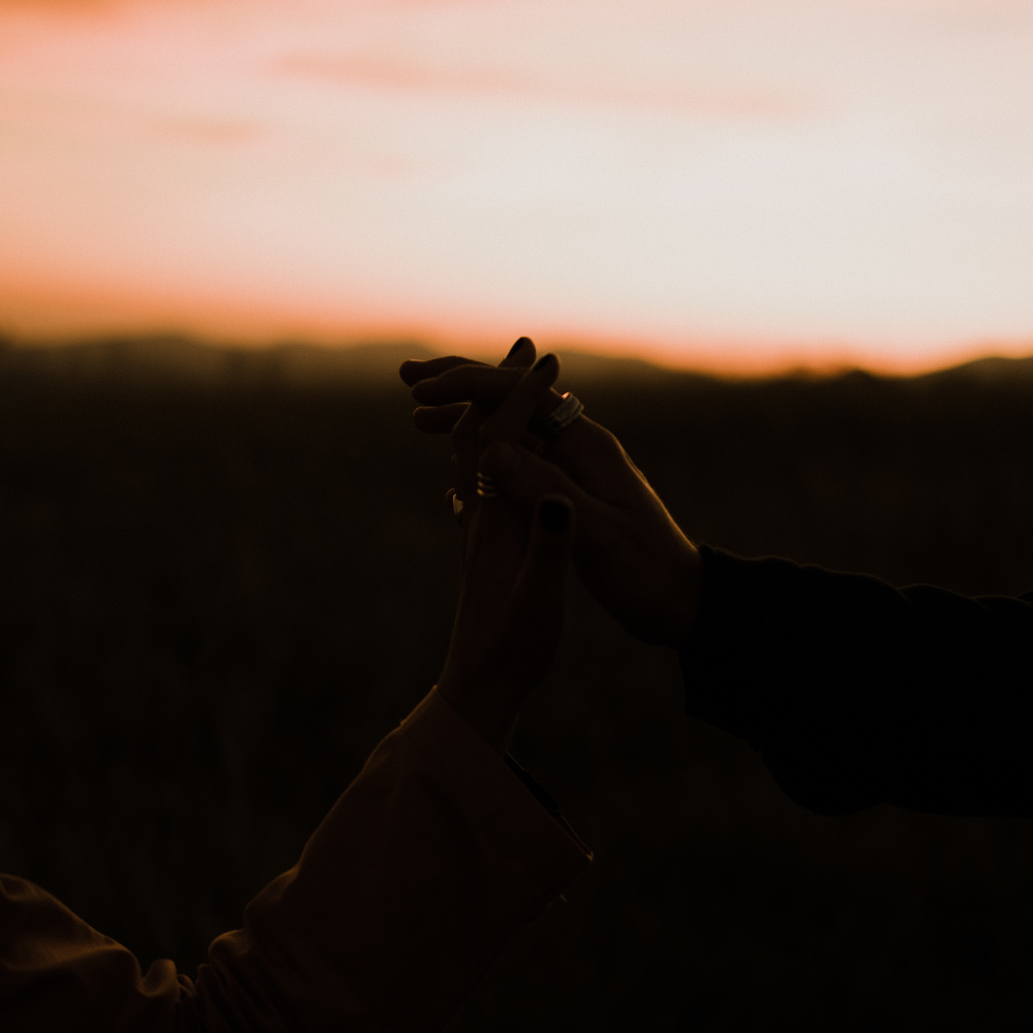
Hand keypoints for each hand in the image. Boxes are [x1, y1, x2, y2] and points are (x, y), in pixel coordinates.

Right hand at [400, 340, 702, 647]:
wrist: (678, 603)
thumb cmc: (646, 571)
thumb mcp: (595, 534)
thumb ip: (546, 489)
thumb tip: (493, 448)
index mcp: (585, 446)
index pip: (518, 393)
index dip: (467, 385)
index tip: (420, 392)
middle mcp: (577, 447)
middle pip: (511, 399)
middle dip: (460, 384)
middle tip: (408, 379)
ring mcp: (571, 469)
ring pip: (509, 428)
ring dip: (465, 418)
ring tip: (418, 419)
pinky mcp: (565, 494)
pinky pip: (516, 459)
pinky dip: (482, 453)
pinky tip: (455, 464)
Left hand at [435, 352, 574, 750]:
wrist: (478, 688)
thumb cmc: (512, 650)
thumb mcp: (540, 602)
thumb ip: (550, 550)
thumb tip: (555, 501)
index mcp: (498, 524)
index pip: (507, 446)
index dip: (527, 401)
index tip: (549, 361)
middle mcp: (481, 518)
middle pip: (482, 435)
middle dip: (504, 386)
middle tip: (526, 344)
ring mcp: (480, 531)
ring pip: (476, 455)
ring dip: (492, 410)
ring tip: (505, 379)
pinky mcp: (484, 546)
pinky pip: (481, 481)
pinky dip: (489, 449)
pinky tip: (494, 450)